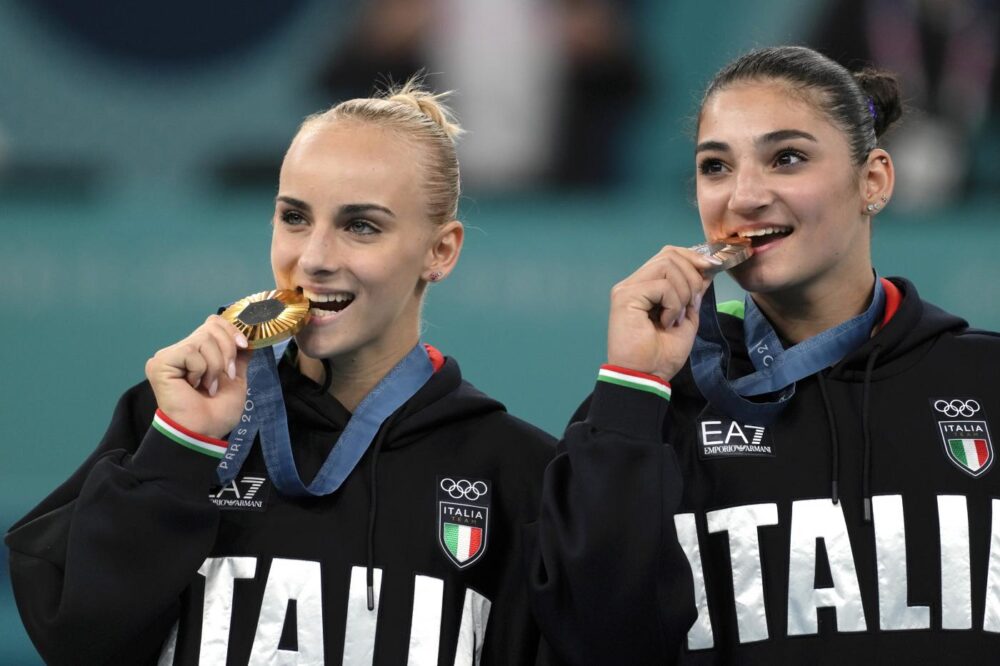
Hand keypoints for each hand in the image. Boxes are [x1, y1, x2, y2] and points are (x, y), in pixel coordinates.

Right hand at [145, 315, 251, 437]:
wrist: (204, 430)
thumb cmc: (218, 411)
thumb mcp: (236, 380)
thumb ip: (239, 358)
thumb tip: (249, 340)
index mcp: (198, 353)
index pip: (213, 323)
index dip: (231, 330)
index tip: (244, 346)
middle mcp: (181, 351)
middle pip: (211, 327)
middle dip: (227, 352)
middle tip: (227, 375)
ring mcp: (169, 356)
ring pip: (203, 339)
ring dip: (214, 366)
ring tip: (208, 386)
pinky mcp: (160, 363)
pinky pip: (190, 352)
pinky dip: (200, 370)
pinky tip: (193, 386)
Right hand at [607, 246, 718, 381]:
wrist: (646, 376)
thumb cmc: (661, 354)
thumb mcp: (686, 317)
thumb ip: (692, 293)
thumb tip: (706, 269)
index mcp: (646, 286)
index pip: (669, 255)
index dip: (693, 257)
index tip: (713, 269)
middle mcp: (634, 283)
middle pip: (669, 254)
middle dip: (692, 275)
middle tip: (693, 303)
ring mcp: (627, 288)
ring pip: (667, 265)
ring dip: (684, 291)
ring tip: (677, 316)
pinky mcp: (626, 297)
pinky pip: (662, 287)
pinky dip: (674, 304)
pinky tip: (667, 322)